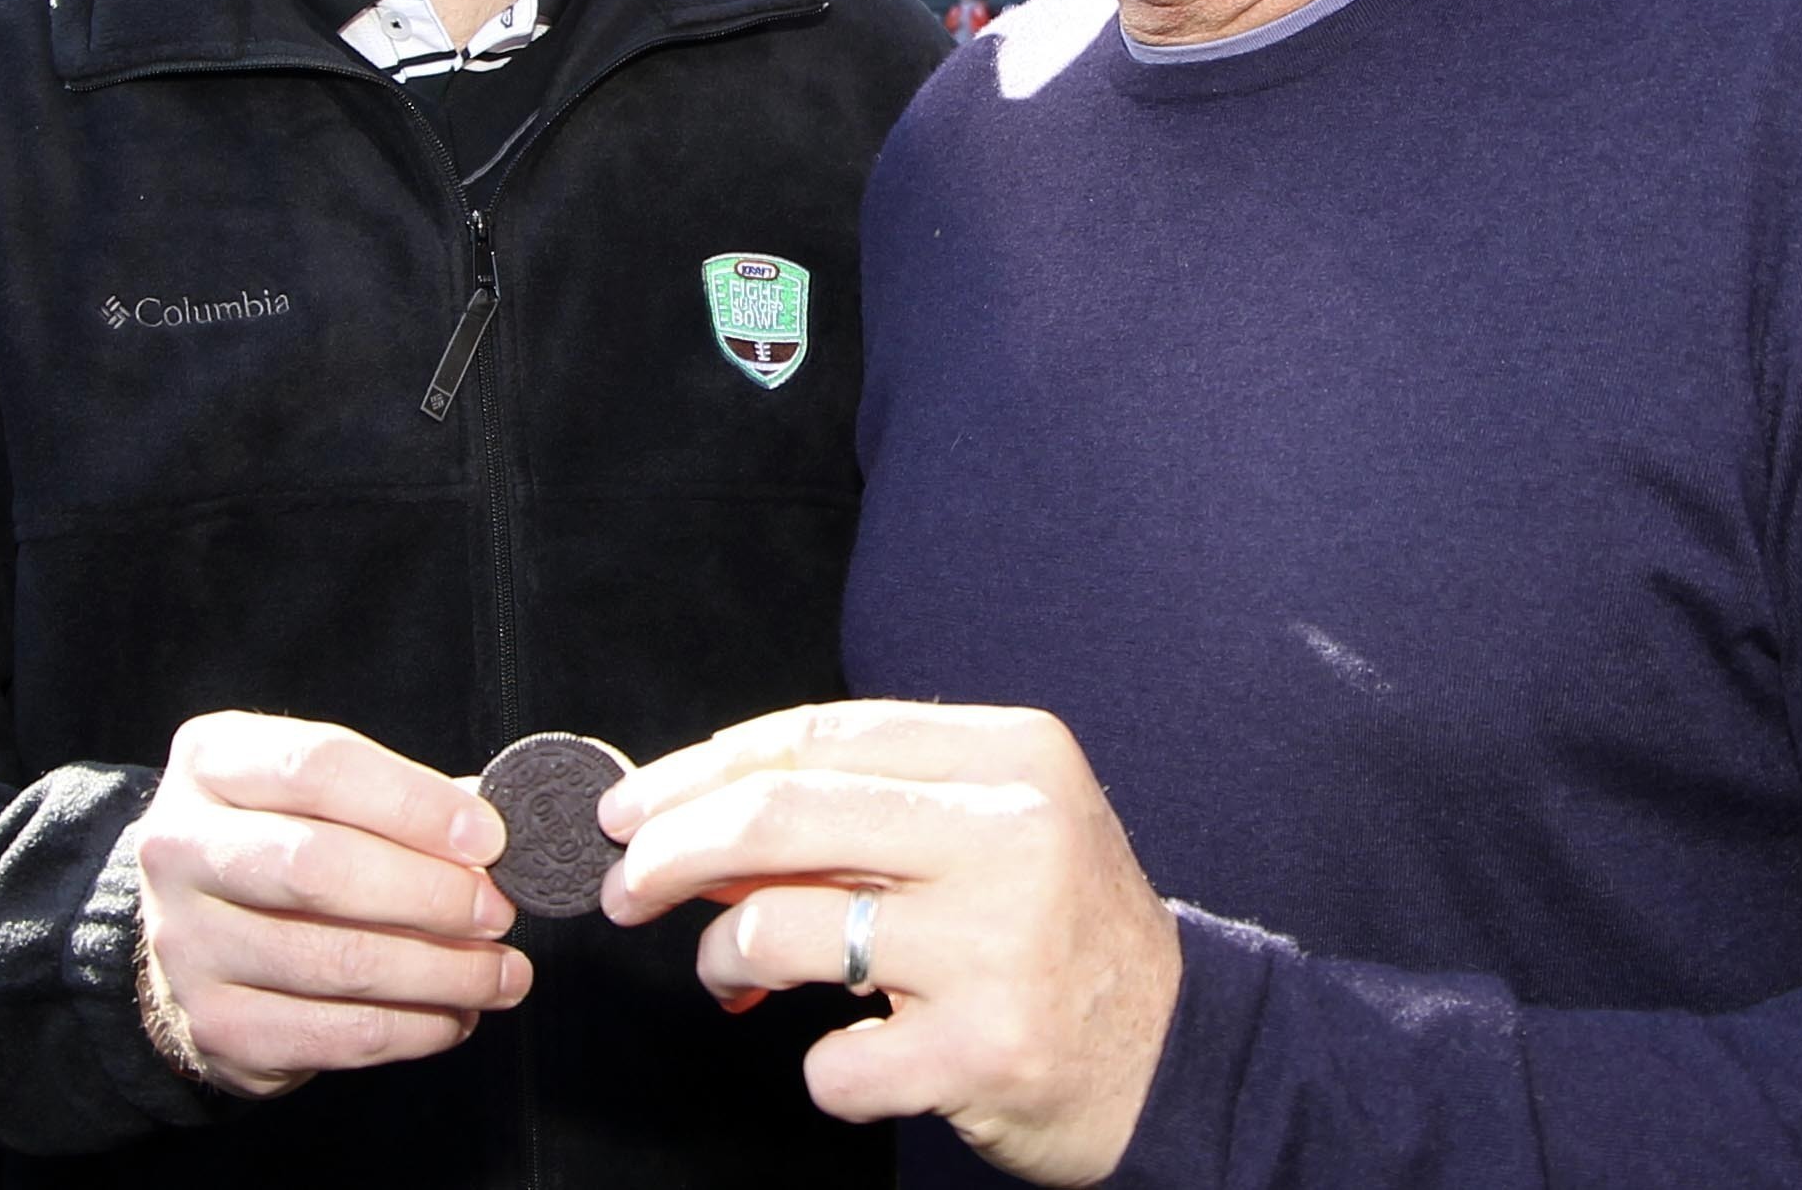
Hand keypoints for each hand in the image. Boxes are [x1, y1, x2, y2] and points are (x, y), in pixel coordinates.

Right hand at [131, 712, 528, 1097]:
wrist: (198, 934)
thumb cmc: (287, 842)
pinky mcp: (214, 1026)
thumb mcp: (327, 794)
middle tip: (499, 911)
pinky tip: (455, 1014)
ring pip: (335, 962)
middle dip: (431, 894)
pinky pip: (334, 1035)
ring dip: (442, 973)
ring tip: (501, 973)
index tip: (489, 838)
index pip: (320, 768)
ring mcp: (187, 944)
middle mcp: (180, 848)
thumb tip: (496, 833)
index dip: (414, 804)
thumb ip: (405, 802)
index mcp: (213, 763)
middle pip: (319, 868)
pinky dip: (414, 1028)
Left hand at [600, 702, 1180, 1186]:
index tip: (634, 804)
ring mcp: (1000, 944)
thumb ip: (865, 812)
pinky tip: (854, 1056)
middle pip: (781, 817)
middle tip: (625, 887)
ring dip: (726, 957)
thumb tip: (698, 819)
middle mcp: (1010, 835)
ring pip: (782, 927)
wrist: (1176, 1053)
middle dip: (671, 852)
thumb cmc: (1060, 931)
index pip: (820, 735)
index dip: (705, 766)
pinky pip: (833, 1061)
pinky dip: (820, 1067)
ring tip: (735, 975)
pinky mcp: (985, 1049)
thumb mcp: (990, 831)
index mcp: (1011, 757)